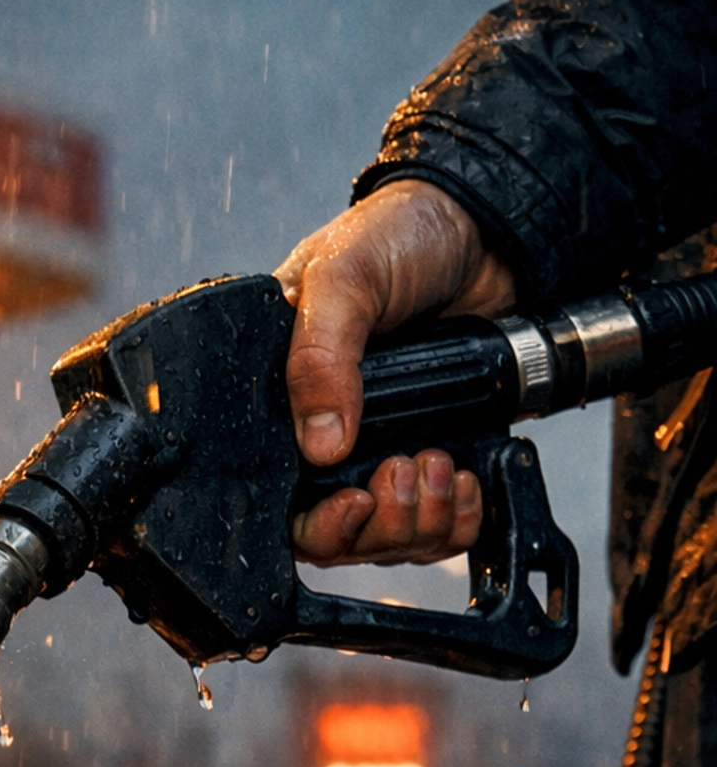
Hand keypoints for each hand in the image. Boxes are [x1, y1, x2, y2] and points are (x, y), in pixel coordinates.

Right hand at [275, 179, 516, 565]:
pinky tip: (464, 479)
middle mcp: (329, 434)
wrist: (488, 228)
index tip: (355, 501)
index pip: (279, 497)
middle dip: (379, 525)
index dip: (317, 522)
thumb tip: (320, 442)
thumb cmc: (399, 234)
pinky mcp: (435, 449)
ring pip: (390, 538)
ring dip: (421, 521)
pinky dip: (459, 517)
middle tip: (406, 472)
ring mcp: (383, 447)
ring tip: (439, 464)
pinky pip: (440, 524)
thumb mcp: (343, 280)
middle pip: (339, 536)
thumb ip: (319, 356)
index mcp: (284, 397)